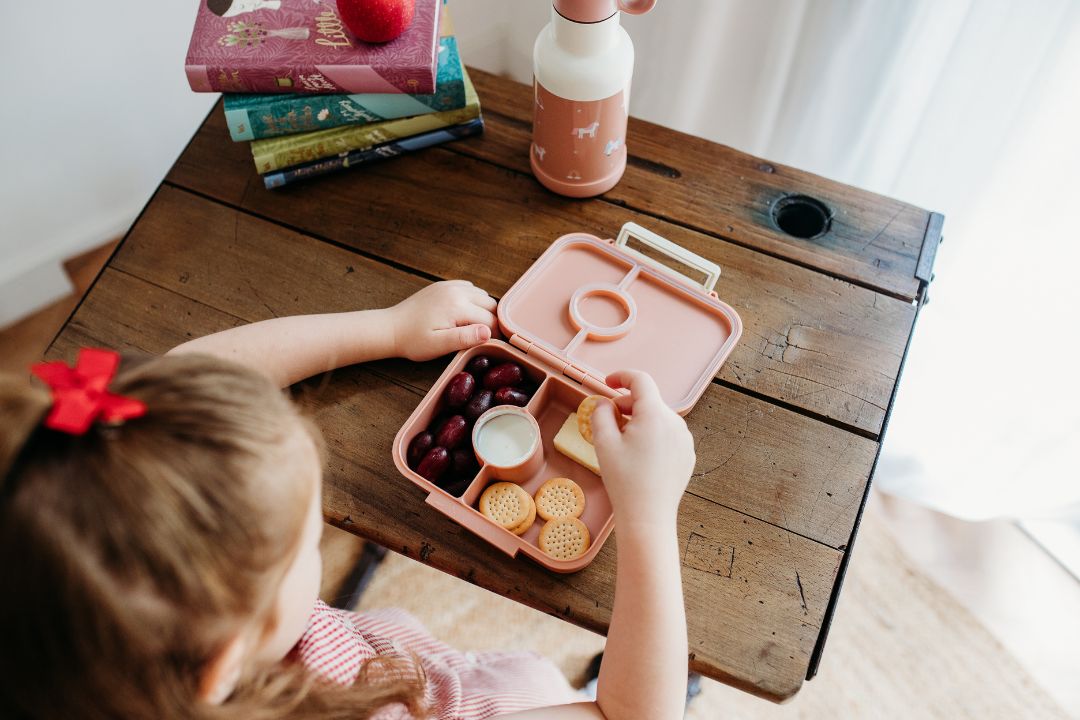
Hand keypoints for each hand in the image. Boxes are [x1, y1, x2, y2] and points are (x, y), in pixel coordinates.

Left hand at [389, 281, 497, 361]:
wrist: (390, 328)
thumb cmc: (413, 340)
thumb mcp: (439, 345)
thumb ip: (464, 338)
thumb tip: (488, 332)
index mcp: (457, 306)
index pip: (490, 320)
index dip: (494, 334)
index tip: (490, 346)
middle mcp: (456, 291)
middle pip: (490, 304)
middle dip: (492, 320)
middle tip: (483, 337)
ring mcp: (450, 285)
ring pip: (482, 295)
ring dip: (484, 309)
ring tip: (474, 326)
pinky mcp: (444, 285)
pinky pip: (470, 288)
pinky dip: (474, 300)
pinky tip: (465, 313)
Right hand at [591, 370, 694, 527]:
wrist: (648, 516)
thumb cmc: (624, 481)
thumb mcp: (603, 443)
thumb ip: (601, 414)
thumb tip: (605, 404)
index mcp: (654, 415)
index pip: (641, 380)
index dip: (622, 376)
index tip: (608, 382)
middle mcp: (675, 422)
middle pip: (649, 400)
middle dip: (627, 404)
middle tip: (609, 420)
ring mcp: (684, 439)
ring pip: (658, 418)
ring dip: (639, 421)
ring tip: (623, 443)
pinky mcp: (687, 454)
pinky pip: (667, 434)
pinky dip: (652, 435)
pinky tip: (639, 456)